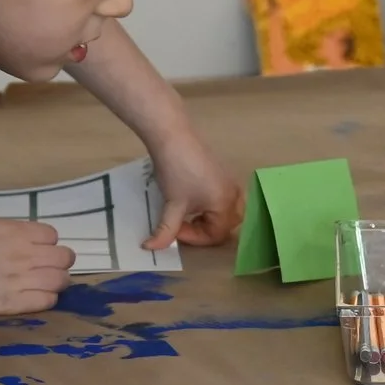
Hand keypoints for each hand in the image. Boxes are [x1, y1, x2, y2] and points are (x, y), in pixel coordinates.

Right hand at [0, 216, 72, 315]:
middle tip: (46, 267)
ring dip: (57, 281)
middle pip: (65, 257)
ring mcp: (24, 280)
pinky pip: (48, 301)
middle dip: (59, 261)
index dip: (46, 242)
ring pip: (61, 280)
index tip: (37, 248)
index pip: (52, 235)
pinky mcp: (16, 303)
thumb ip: (3, 229)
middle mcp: (27, 255)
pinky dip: (47, 298)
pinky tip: (36, 297)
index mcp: (18, 232)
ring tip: (45, 284)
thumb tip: (13, 235)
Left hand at [144, 127, 244, 248]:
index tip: (174, 230)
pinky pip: (225, 198)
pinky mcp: (223, 172)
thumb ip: (165, 231)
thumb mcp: (171, 205)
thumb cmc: (176, 171)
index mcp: (225, 204)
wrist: (172, 135)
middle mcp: (234, 194)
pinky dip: (212, 206)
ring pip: (228, 211)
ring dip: (210, 219)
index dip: (194, 238)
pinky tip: (193, 200)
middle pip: (226, 226)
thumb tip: (150, 248)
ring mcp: (230, 181)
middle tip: (183, 226)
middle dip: (205, 230)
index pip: (216, 235)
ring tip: (189, 215)